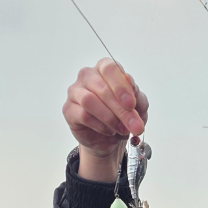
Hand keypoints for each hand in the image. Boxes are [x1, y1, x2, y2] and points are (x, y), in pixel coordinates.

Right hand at [63, 59, 148, 179]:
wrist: (111, 138)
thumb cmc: (123, 116)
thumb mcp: (138, 106)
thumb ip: (136, 94)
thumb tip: (129, 80)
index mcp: (104, 69)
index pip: (110, 68)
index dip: (121, 86)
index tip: (131, 104)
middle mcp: (87, 76)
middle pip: (101, 88)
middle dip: (121, 109)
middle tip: (134, 125)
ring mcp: (75, 92)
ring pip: (89, 100)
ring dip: (109, 118)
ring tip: (122, 129)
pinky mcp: (68, 109)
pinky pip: (83, 115)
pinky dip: (100, 125)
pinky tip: (109, 131)